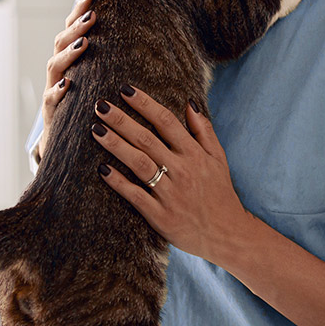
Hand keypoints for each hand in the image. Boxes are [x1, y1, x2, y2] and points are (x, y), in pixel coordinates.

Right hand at [38, 0, 94, 159]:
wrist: (65, 145)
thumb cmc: (87, 109)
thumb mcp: (97, 83)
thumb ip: (108, 62)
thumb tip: (137, 33)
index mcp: (70, 63)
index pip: (71, 32)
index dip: (78, 13)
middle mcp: (58, 73)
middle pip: (60, 44)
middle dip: (75, 28)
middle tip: (92, 16)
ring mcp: (52, 92)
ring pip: (53, 67)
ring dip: (68, 54)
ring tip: (83, 44)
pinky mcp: (51, 114)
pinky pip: (51, 101)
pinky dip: (57, 92)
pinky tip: (67, 85)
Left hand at [90, 85, 251, 263]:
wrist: (228, 235)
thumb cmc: (220, 193)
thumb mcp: (219, 159)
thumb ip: (204, 131)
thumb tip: (190, 103)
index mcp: (195, 154)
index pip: (167, 122)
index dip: (145, 104)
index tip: (125, 90)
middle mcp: (182, 171)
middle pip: (147, 140)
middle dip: (122, 121)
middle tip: (100, 105)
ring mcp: (171, 194)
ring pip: (139, 164)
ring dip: (116, 146)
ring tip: (96, 130)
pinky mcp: (161, 216)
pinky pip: (136, 196)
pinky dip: (119, 182)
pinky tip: (102, 169)